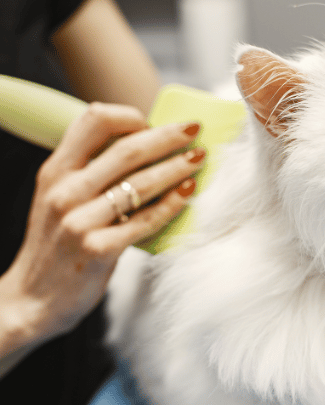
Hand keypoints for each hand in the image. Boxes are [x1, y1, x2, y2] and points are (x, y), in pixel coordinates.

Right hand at [0, 103, 204, 363]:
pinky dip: (171, 204)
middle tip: (195, 131)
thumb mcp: (60, 198)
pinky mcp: (97, 250)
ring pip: (141, 183)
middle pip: (127, 150)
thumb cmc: (58, 243)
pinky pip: (145, 220)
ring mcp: (79, 221)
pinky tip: (188, 193)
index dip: (130, 117)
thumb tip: (147, 147)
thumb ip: (90, 172)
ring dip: (176, 167)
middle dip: (168, 136)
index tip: (154, 123)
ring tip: (199, 159)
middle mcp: (65, 191)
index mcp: (56, 171)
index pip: (94, 121)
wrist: (31, 300)